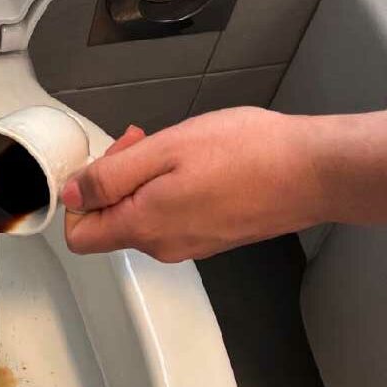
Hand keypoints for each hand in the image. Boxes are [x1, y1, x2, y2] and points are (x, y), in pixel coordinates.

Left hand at [61, 107, 324, 261]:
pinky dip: (169, 188)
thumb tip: (71, 196)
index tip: (101, 163)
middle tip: (139, 141)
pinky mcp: (212, 236)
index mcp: (144, 228)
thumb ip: (109, 177)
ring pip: (142, 215)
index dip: (78, 198)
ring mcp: (189, 244)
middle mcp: (162, 246)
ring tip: (173, 145)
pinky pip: (171, 215)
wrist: (315, 171)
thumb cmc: (248, 154)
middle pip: (110, 222)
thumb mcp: (164, 150)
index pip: (79, 236)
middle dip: (113, 180)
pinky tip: (195, 161)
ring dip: (144, 179)